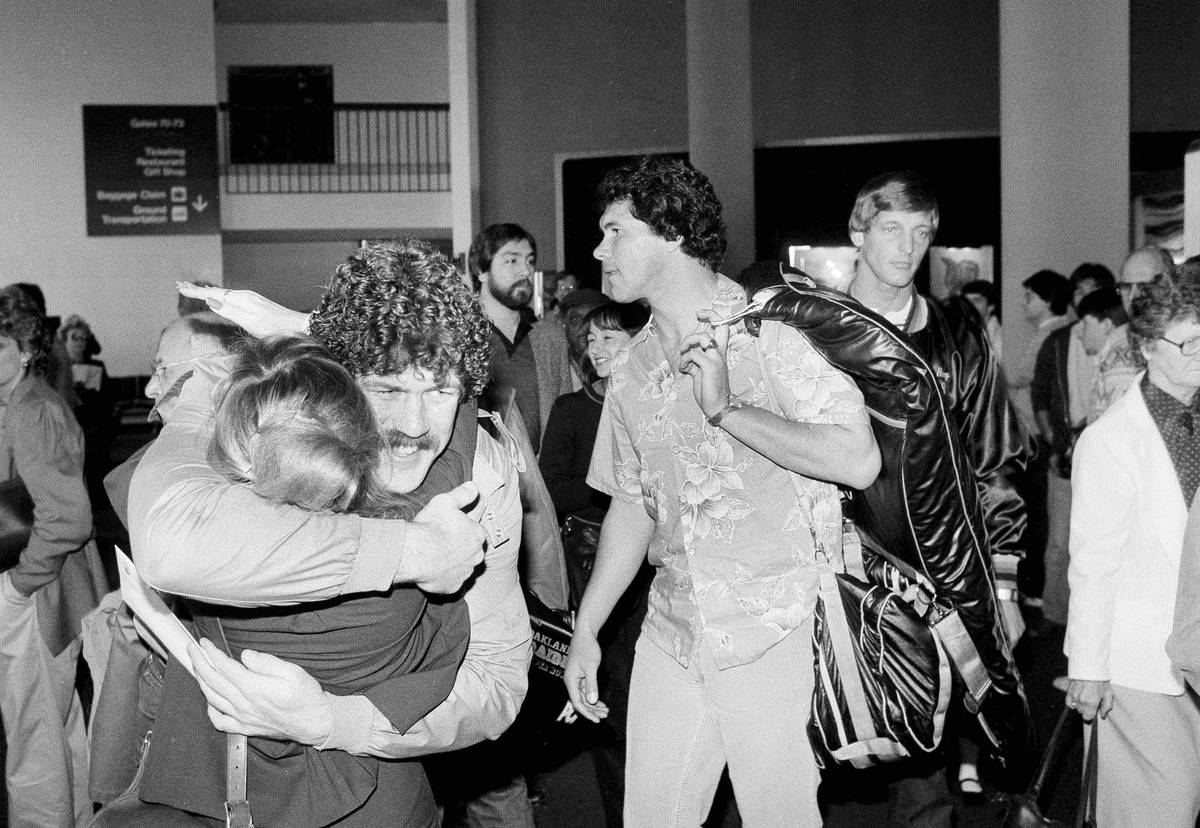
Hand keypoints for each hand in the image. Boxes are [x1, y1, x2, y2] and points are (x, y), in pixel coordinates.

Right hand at [177, 282, 310, 338]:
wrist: (298, 327)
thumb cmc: (275, 328)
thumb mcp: (250, 322)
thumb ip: (230, 311)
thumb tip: (211, 300)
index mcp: (241, 299)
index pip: (213, 294)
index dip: (196, 292)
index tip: (180, 287)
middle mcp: (245, 296)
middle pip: (216, 291)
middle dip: (198, 289)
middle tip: (180, 285)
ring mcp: (251, 299)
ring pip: (224, 293)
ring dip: (207, 291)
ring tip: (194, 289)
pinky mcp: (255, 303)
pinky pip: (231, 296)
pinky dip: (220, 295)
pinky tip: (219, 296)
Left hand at [189, 638, 331, 744]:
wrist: (315, 723)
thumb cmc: (306, 696)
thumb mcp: (292, 671)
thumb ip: (266, 662)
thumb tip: (245, 655)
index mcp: (254, 688)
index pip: (223, 667)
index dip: (210, 653)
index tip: (204, 642)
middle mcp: (244, 704)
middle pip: (212, 681)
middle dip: (198, 662)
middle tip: (192, 649)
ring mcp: (242, 717)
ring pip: (212, 698)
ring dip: (200, 681)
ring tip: (196, 667)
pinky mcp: (245, 728)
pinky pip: (219, 721)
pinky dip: (209, 709)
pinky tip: (210, 699)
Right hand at [399, 482, 487, 593]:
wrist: (415, 554)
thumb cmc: (431, 526)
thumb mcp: (445, 502)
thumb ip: (462, 494)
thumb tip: (474, 486)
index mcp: (478, 534)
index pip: (475, 531)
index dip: (461, 529)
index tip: (448, 528)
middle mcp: (477, 556)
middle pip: (471, 550)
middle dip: (460, 547)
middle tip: (441, 542)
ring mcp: (465, 573)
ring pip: (462, 567)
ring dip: (453, 563)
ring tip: (436, 557)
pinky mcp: (453, 587)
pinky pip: (451, 582)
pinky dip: (445, 578)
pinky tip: (434, 571)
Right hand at [563, 630, 608, 722]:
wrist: (585, 634)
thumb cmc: (587, 648)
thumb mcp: (591, 667)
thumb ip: (591, 684)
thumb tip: (592, 701)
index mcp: (570, 681)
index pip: (577, 703)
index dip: (587, 713)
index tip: (597, 720)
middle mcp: (571, 682)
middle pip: (581, 702)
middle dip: (592, 710)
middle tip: (605, 715)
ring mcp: (575, 679)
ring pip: (584, 697)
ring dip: (594, 705)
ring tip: (606, 711)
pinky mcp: (580, 676)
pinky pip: (586, 691)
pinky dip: (593, 696)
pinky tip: (601, 702)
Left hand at [677, 309, 731, 418]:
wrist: (717, 406)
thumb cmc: (708, 389)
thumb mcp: (700, 371)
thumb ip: (695, 360)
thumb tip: (685, 356)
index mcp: (719, 352)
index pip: (723, 325)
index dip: (712, 315)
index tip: (700, 314)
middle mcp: (720, 352)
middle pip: (719, 324)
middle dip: (705, 320)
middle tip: (686, 342)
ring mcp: (716, 359)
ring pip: (702, 337)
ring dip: (687, 345)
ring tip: (682, 356)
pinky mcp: (710, 367)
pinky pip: (693, 355)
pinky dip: (683, 361)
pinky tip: (684, 370)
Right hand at [1065, 678, 1112, 720]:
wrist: (1090, 667)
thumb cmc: (1100, 680)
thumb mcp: (1109, 693)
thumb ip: (1106, 706)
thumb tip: (1103, 715)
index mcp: (1091, 702)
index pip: (1087, 717)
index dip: (1091, 715)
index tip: (1093, 711)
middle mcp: (1081, 700)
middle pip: (1081, 712)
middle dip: (1086, 709)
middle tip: (1091, 702)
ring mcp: (1073, 695)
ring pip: (1075, 707)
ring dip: (1079, 705)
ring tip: (1085, 698)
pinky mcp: (1069, 691)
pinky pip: (1068, 702)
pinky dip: (1072, 702)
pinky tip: (1077, 699)